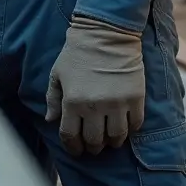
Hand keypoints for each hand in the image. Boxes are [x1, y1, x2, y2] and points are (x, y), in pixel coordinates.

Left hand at [46, 15, 144, 155]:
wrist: (105, 34)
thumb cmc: (76, 54)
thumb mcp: (57, 74)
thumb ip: (53, 99)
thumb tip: (50, 121)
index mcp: (72, 102)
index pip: (71, 136)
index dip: (73, 147)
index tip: (76, 150)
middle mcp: (95, 107)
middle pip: (95, 141)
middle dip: (92, 147)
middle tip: (93, 146)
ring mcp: (118, 104)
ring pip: (116, 138)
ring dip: (111, 142)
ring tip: (108, 139)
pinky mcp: (136, 99)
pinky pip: (135, 125)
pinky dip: (129, 130)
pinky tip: (123, 126)